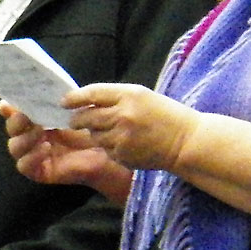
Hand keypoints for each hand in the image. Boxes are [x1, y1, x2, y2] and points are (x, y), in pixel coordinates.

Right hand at [2, 101, 124, 185]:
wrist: (107, 153)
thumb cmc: (91, 129)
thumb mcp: (75, 109)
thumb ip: (57, 100)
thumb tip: (39, 92)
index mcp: (36, 120)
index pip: (15, 113)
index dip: (8, 108)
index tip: (6, 104)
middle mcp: (31, 137)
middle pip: (12, 130)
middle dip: (15, 122)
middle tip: (26, 116)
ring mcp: (34, 155)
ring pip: (14, 147)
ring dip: (24, 139)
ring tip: (40, 132)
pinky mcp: (40, 171)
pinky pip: (25, 166)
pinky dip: (32, 157)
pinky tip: (46, 148)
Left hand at [65, 83, 198, 171]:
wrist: (186, 142)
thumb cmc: (164, 115)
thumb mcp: (141, 96)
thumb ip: (114, 97)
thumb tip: (85, 102)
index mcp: (129, 95)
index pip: (92, 93)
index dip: (74, 98)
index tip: (64, 101)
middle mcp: (123, 115)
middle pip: (87, 117)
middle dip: (78, 119)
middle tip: (75, 120)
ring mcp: (122, 137)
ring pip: (93, 135)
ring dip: (95, 133)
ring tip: (110, 131)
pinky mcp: (123, 155)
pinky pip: (105, 150)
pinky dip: (108, 146)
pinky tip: (123, 143)